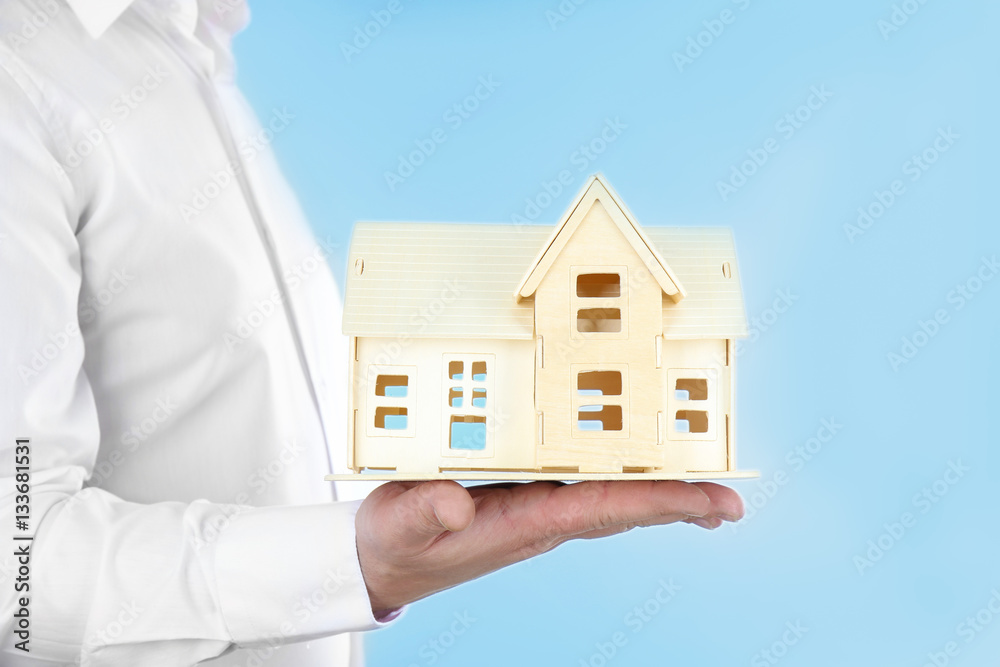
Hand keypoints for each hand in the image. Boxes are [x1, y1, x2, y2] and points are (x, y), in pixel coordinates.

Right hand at [355, 479, 742, 613]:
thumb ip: (426, 512)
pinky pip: (581, 486)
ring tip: (700, 487)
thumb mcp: (401, 526)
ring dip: (655, 491)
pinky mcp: (522, 499)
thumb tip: (458, 503)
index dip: (663, 502)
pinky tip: (630, 469)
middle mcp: (541, 518)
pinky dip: (617, 478)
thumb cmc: (394, 543)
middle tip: (731, 500)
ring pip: (608, 497)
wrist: (382, 560)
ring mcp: (535, 510)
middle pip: (623, 507)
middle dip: (677, 502)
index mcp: (524, 523)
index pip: (607, 509)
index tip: (714, 504)